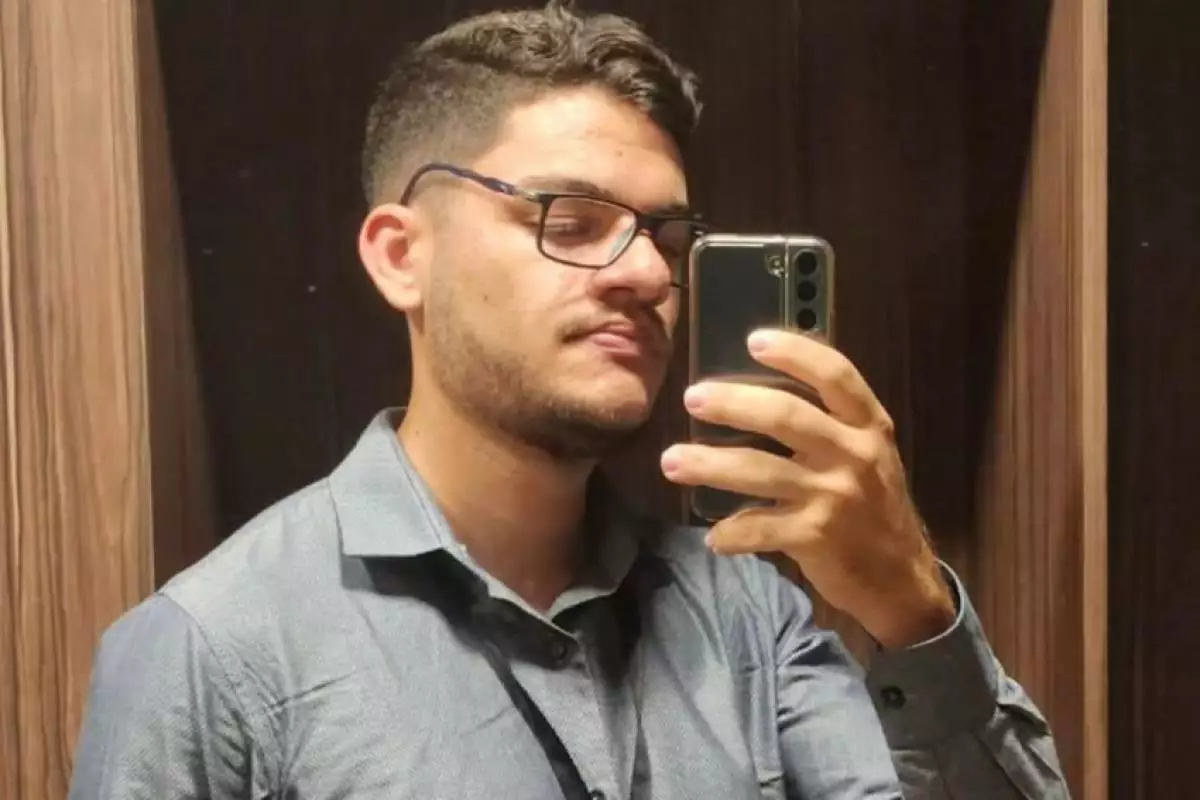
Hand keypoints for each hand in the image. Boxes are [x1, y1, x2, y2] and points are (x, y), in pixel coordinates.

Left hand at [661, 329, 954, 648]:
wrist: (903, 579)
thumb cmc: (874, 507)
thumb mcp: (868, 455)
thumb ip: (830, 425)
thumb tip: (756, 394)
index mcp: (869, 426)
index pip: (836, 375)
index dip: (796, 353)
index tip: (754, 340)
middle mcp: (855, 455)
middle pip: (787, 416)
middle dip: (734, 404)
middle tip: (693, 398)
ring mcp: (835, 497)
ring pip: (760, 471)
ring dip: (709, 465)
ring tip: (671, 462)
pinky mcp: (816, 537)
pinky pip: (759, 528)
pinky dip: (731, 532)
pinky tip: (714, 536)